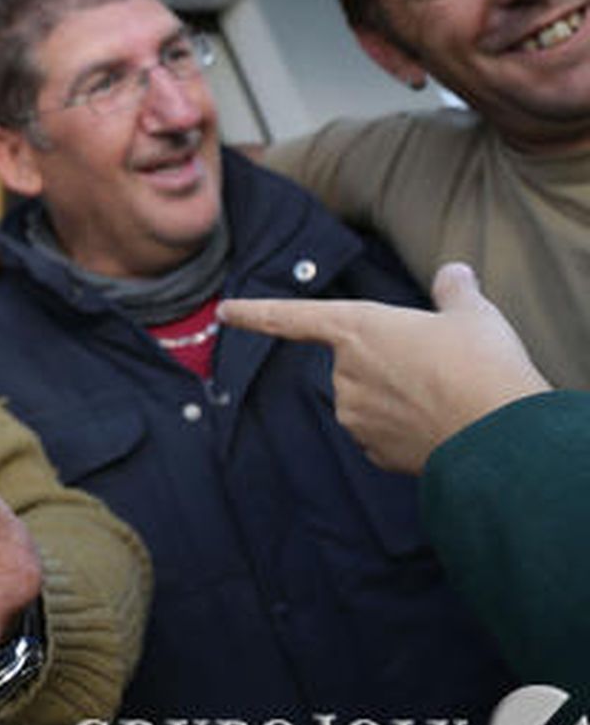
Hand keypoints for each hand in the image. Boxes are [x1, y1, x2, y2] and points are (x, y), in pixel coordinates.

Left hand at [219, 262, 548, 473]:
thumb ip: (454, 291)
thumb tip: (453, 274)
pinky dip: (406, 427)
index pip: (292, 317)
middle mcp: (345, 373)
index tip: (225, 311)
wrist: (500, 436)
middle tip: (442, 365)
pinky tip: (441, 424)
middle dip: (392, 362)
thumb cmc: (483, 366)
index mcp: (358, 328)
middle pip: (358, 361)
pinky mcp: (373, 449)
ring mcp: (356, 415)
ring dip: (400, 395)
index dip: (256, 313)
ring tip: (448, 394)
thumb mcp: (474, 314)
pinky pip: (384, 430)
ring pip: (372, 397)